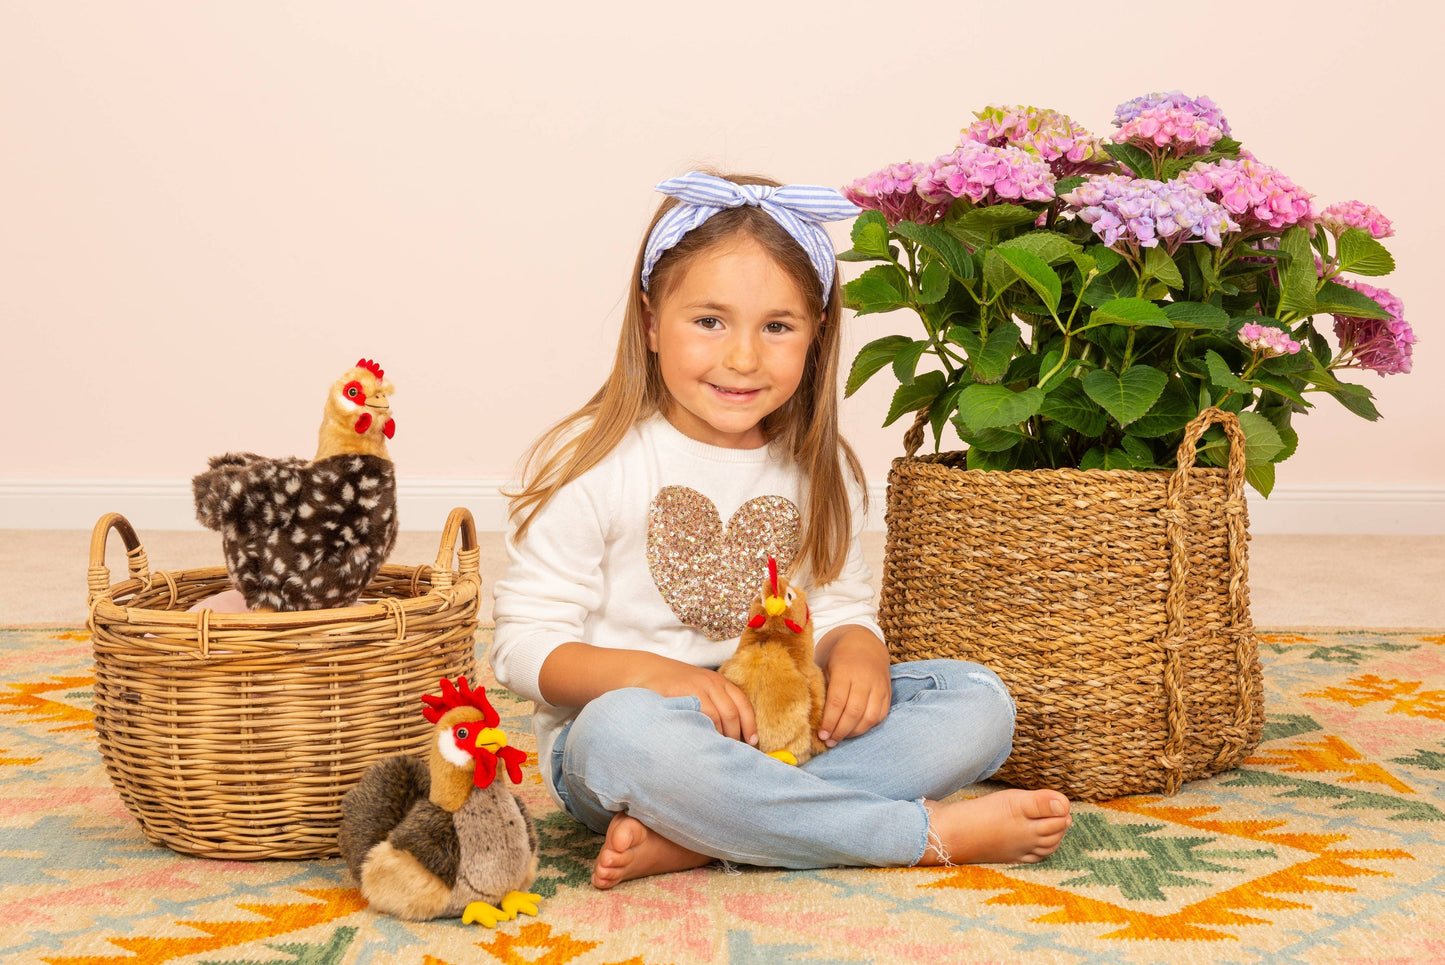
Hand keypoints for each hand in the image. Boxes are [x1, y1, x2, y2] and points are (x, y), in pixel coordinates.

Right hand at [633, 654, 757, 744]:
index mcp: (720, 682)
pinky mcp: (682, 693)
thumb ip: (716, 705)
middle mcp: (712, 683)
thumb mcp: (701, 689)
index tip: (753, 742)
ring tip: (716, 751)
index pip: (743, 704)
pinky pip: (698, 716)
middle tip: (731, 753)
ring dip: (719, 736)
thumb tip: (733, 736)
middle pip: (732, 713)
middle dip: (734, 736)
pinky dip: (703, 731)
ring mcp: (696, 687)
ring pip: (717, 716)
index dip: (750, 724)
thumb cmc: (676, 686)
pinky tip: (701, 741)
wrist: (648, 670)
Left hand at [818, 629, 890, 744]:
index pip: (837, 701)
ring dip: (854, 732)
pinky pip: (880, 716)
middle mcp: (865, 679)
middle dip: (840, 731)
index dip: (829, 721)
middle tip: (830, 741)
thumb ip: (822, 688)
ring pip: (869, 717)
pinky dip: (868, 726)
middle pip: (854, 712)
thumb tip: (812, 716)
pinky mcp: (888, 693)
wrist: (865, 643)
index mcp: (845, 670)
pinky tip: (855, 730)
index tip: (821, 734)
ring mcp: (879, 686)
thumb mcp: (826, 665)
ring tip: (840, 738)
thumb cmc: (839, 657)